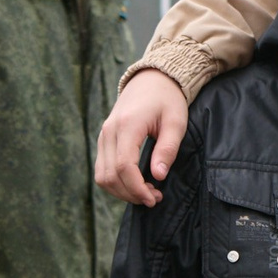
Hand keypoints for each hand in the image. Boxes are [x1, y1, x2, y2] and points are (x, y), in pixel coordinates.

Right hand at [95, 70, 188, 206]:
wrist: (152, 79)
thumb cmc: (167, 99)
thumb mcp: (176, 121)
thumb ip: (167, 148)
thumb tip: (158, 176)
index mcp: (127, 125)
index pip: (124, 166)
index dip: (137, 188)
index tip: (154, 198)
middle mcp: (109, 131)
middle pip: (110, 175)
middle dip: (130, 193)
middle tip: (154, 198)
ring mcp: (103, 135)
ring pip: (102, 175)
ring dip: (121, 190)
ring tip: (146, 193)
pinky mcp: (104, 139)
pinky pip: (102, 168)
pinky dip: (115, 181)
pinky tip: (134, 183)